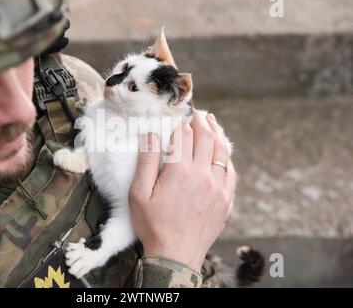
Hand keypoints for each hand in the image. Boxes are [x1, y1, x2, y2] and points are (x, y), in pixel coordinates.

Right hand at [128, 111, 235, 271]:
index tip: (179, 115)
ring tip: (212, 123)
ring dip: (217, 134)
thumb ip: (146, 161)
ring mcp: (218, 188)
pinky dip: (227, 157)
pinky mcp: (226, 201)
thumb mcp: (138, 194)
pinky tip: (223, 152)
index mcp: (180, 171)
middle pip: (206, 138)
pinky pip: (231, 172)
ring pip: (222, 152)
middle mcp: (203, 175)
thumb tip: (151, 134)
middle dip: (201, 122)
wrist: (175, 256)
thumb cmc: (152, 225)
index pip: (184, 136)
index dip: (180, 123)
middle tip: (198, 113)